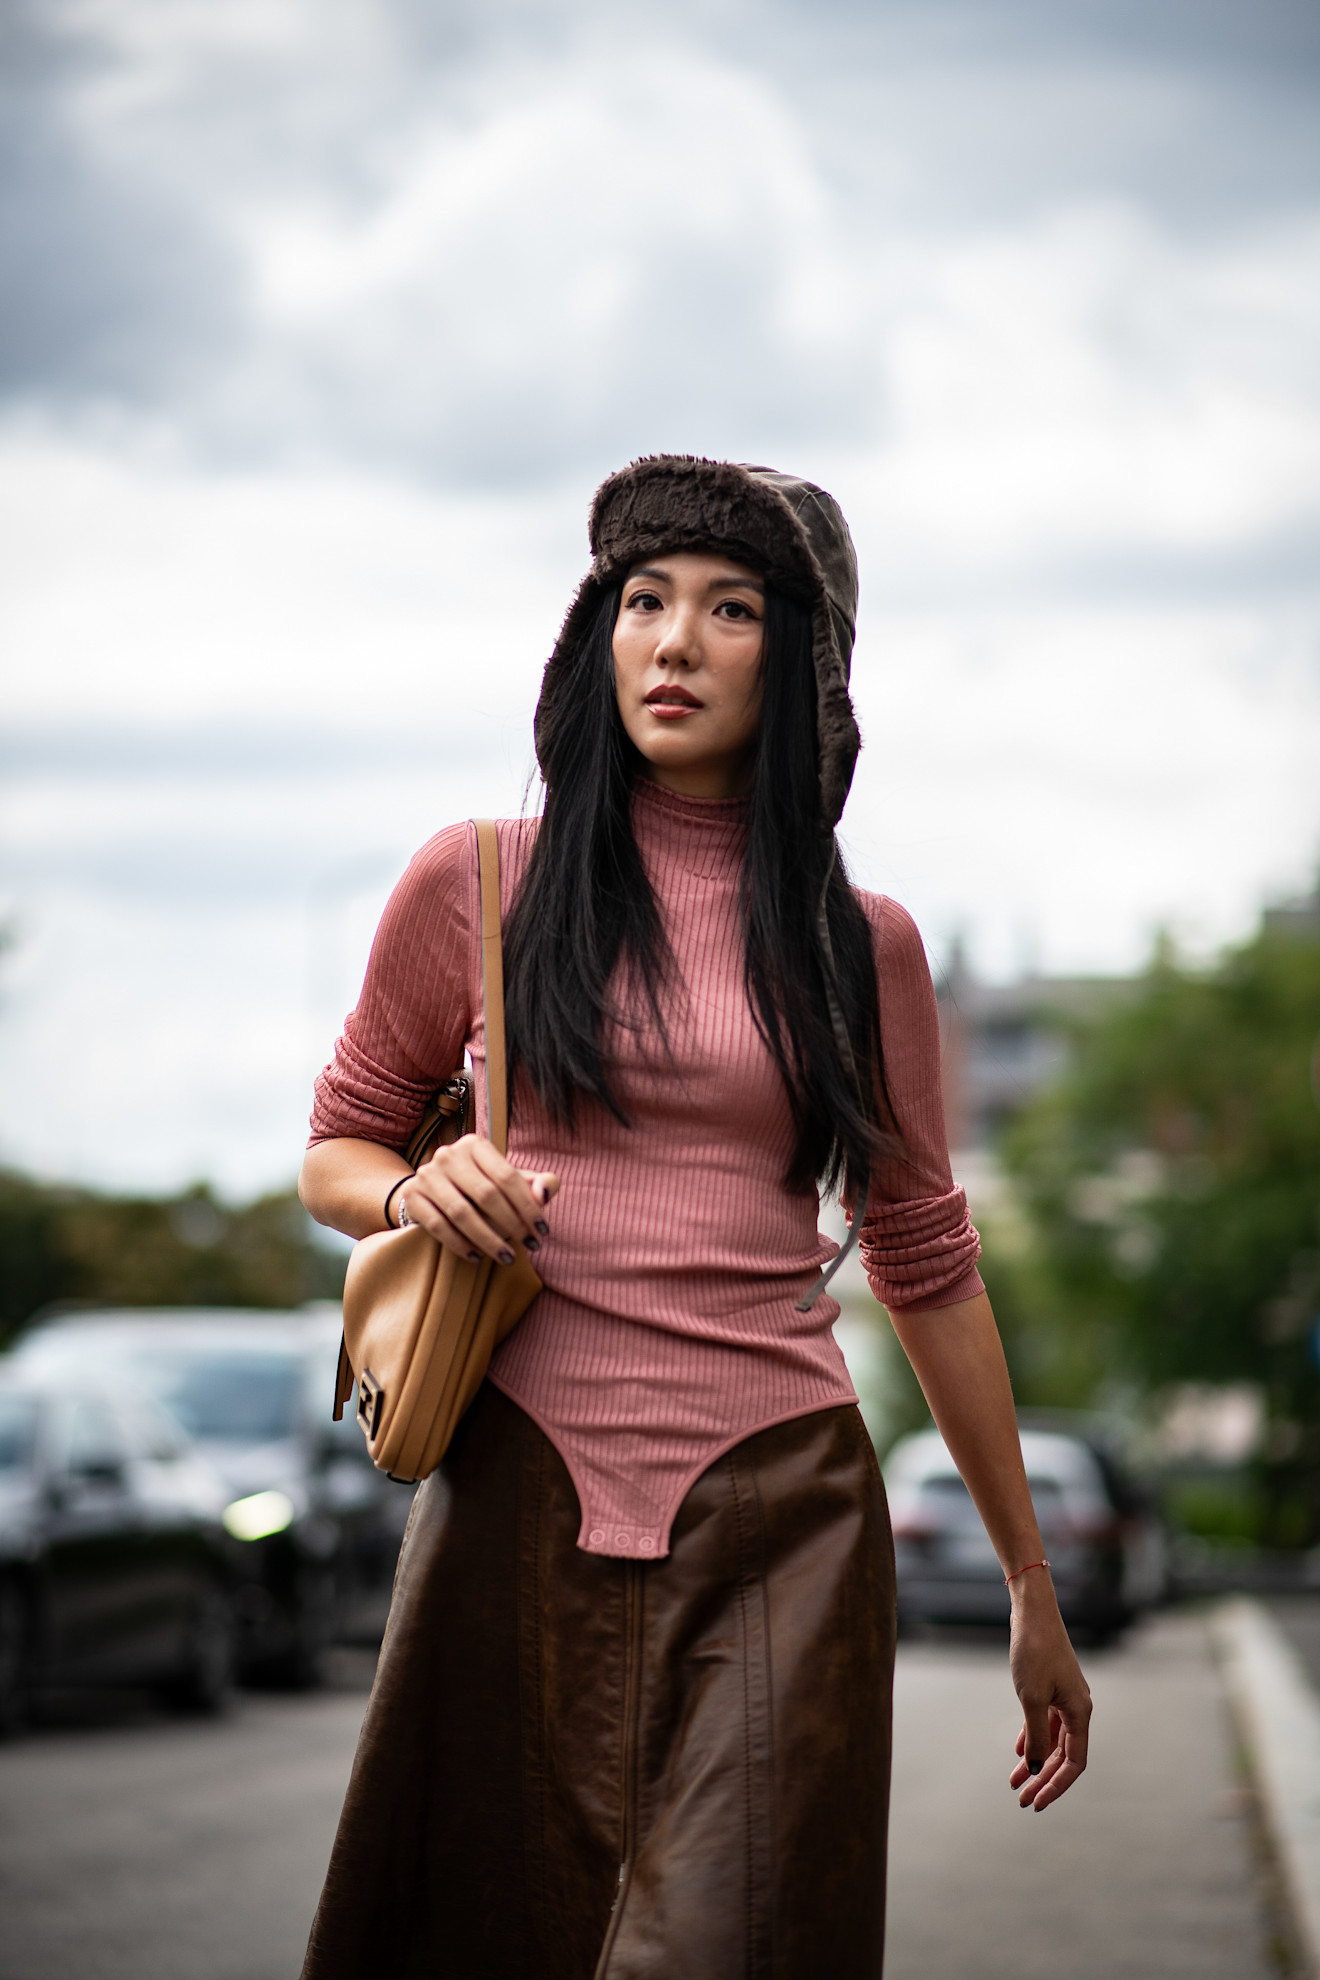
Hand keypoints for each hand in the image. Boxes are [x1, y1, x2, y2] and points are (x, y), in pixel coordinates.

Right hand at [399, 1135, 558, 1266]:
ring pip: (462, 1213)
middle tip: (530, 1246)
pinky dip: (460, 1244)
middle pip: (486, 1195)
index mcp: (475, 1145)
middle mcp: (448, 1155)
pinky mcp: (412, 1197)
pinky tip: (477, 1257)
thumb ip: (536, 1184)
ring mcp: (427, 1175)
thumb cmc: (480, 1187)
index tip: (543, 1231)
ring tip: (508, 1257)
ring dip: (489, 1239)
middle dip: (513, 1224)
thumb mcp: (508, 1180)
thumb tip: (545, 1193)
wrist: (431, 1190)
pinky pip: (438, 1226)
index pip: (507, 1176)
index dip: (529, 1206)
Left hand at [1007, 1575, 1091, 1809]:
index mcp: (1080, 1713)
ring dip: (1035, 1762)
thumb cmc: (1034, 1651)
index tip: (1036, 1803)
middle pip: (1063, 1756)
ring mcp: (1064, 1698)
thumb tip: (1037, 1769)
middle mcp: (1077, 1708)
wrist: (1032, 1611)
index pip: (1074, 1763)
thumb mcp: (1031, 1698)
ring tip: (1015, 1782)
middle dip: (1043, 1779)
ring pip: (1052, 1740)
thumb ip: (1036, 1736)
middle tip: (1022, 1800)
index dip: (1057, 1786)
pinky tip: (1019, 1753)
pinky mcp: (1051, 1687)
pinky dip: (1033, 1739)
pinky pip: (1045, 1723)